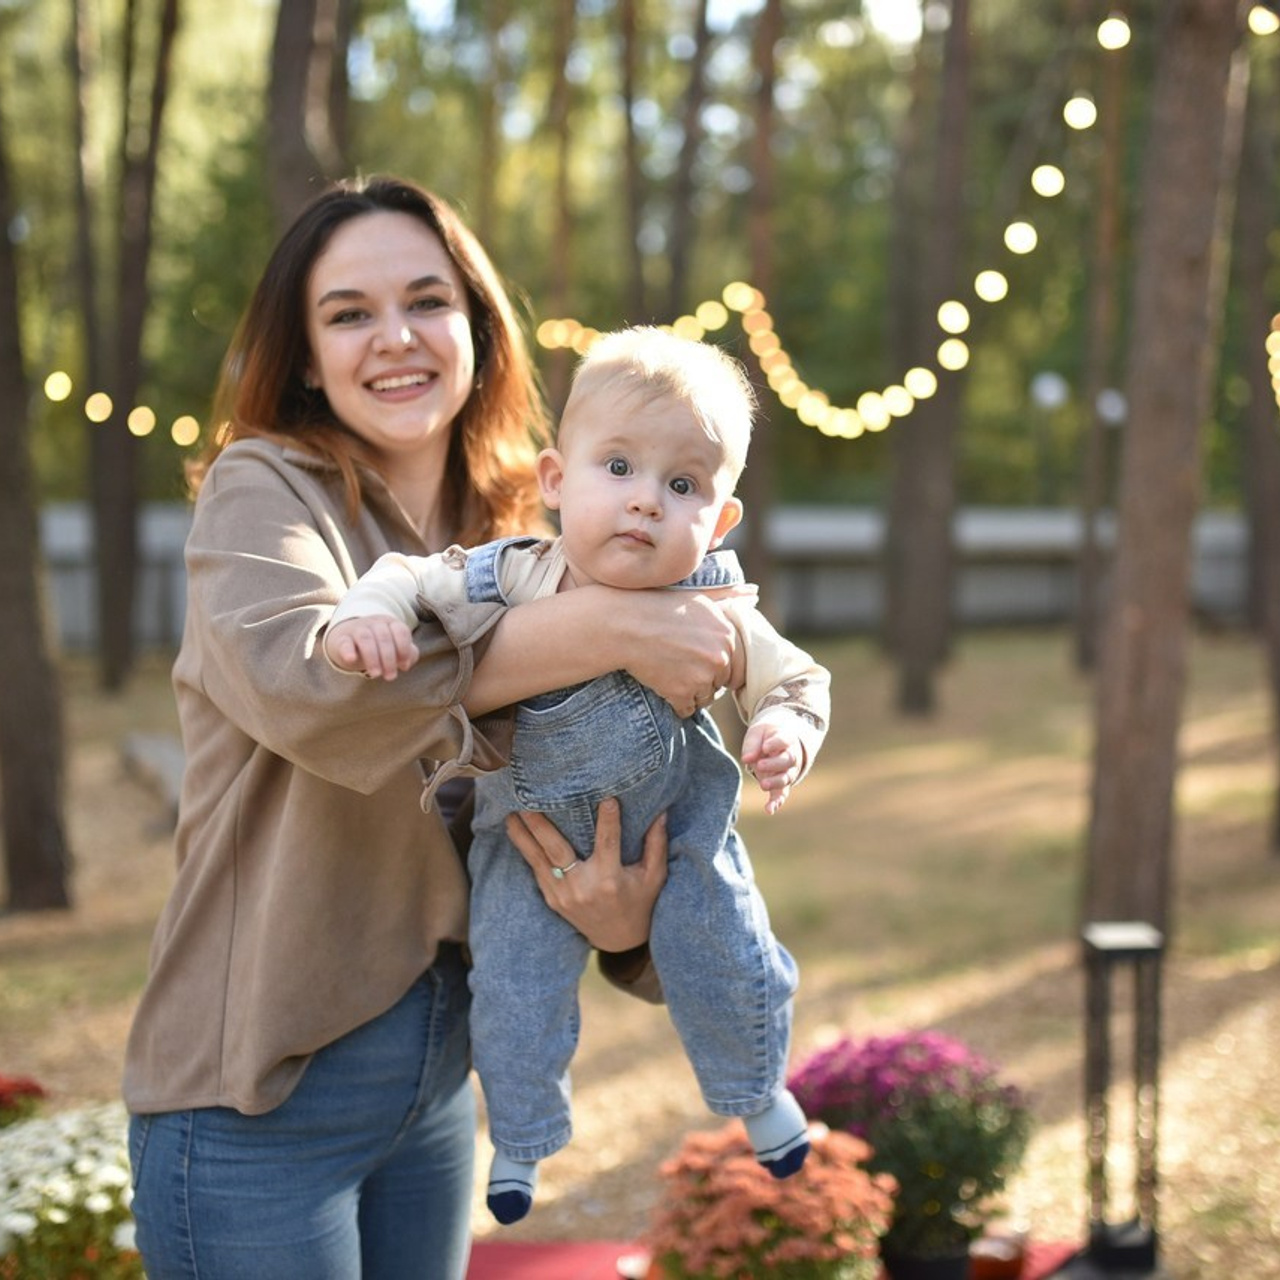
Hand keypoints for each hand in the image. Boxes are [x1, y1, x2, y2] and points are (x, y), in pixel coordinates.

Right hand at [325, 615, 417, 679]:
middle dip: (389, 659)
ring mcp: (357, 629)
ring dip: (372, 657)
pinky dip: (348, 650)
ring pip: (365, 637)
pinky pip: (344, 642)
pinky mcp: (341, 639)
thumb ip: (408, 654)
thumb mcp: (394, 648)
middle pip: (384, 636)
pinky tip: (351, 659)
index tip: (404, 667)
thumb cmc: (378, 646)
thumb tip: (407, 663)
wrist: (347, 639)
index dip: (404, 649)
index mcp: (390, 623)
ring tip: (376, 674)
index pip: (401, 630)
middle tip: (390, 677)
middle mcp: (374, 623)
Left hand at [507, 798, 667, 950]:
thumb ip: (656, 845)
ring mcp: (563, 895)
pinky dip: (525, 851)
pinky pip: (536, 871)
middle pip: (557, 850)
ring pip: (538, 860)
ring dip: (523, 836)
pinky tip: (516, 832)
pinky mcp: (553, 900)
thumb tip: (661, 812)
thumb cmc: (640, 903)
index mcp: (610, 880)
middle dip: (541, 826)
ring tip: (511, 813)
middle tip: (528, 802)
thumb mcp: (654, 877)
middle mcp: (583, 887)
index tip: (607, 798)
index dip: (608, 819)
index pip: (607, 842)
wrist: (618, 940)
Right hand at [616, 589, 751, 717]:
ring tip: (669, 671)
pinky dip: (675, 702)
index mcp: (728, 634)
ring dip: (690, 691)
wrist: (623, 624)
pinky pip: (686, 709)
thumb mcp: (698, 596)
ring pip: (704, 697)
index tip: (694, 655)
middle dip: (703, 678)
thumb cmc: (658, 605)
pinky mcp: (681, 693)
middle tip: (678, 663)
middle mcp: (720, 657)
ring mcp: (702, 677)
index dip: (713, 662)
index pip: (734, 664)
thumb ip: (730, 596)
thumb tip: (754, 592)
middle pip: (719, 682)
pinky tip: (662, 683)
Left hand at [741, 721, 803, 814]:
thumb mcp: (757, 734)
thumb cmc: (765, 737)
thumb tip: (747, 759)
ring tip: (763, 784)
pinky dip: (776, 803)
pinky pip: (781, 794)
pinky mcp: (781, 785)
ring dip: (775, 782)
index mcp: (786, 739)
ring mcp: (788, 772)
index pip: (784, 740)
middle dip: (774, 764)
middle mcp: (791, 756)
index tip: (765, 747)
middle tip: (760, 765)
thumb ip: (752, 745)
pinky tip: (769, 810)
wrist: (775, 743)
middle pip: (788, 761)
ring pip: (786, 778)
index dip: (776, 743)